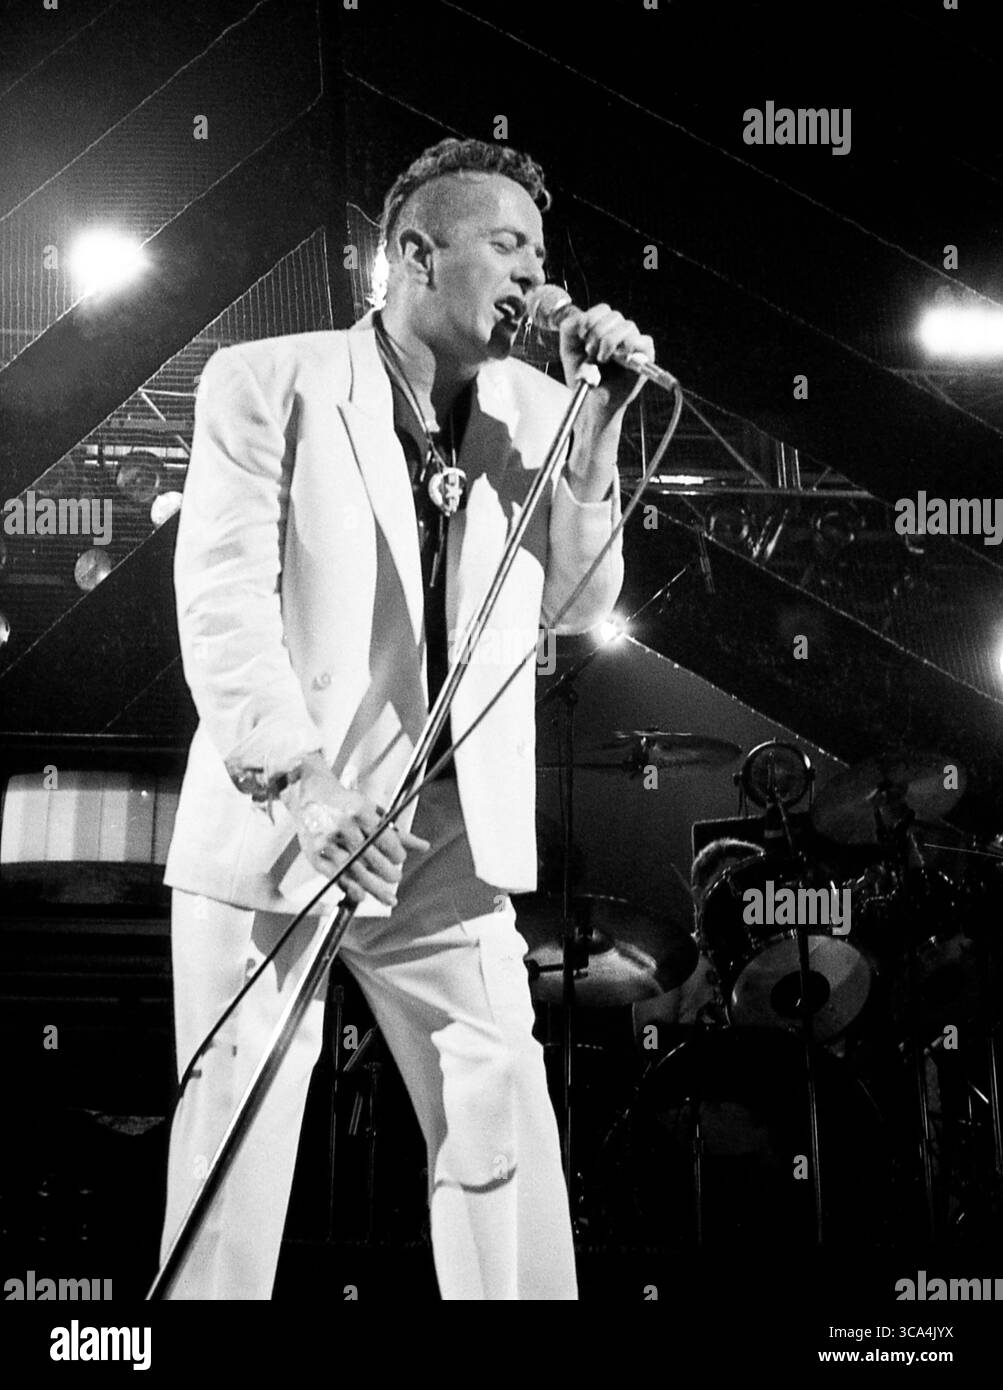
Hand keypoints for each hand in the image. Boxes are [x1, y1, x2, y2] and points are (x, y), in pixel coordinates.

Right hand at [281, 754, 429, 906]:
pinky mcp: (315, 854)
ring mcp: (327, 841)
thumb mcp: (372, 811)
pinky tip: (362, 895)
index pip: (383, 837)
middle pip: (369, 856)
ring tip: (389, 897)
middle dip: (387, 871)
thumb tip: (423, 846)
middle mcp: (343, 826)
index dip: (395, 852)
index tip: (400, 858)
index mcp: (359, 811)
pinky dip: (349, 888)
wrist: (310, 794)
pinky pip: (334, 876)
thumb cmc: (346, 804)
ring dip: (373, 887)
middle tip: (396, 877)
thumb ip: (396, 831)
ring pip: (354, 869)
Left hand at [557, 302, 655, 420]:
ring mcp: (633, 344)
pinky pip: (644, 341)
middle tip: (590, 352)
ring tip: (602, 359)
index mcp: (603, 328)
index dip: (591, 319)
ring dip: (611, 341)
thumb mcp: (568, 350)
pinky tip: (620, 357)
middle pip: (615, 316)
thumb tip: (583, 319)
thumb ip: (569, 328)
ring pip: (628, 326)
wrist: (590, 402)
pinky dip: (632, 345)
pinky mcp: (645, 357)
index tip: (582, 336)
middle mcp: (620, 333)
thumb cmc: (582, 377)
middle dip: (598, 333)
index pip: (603, 310)